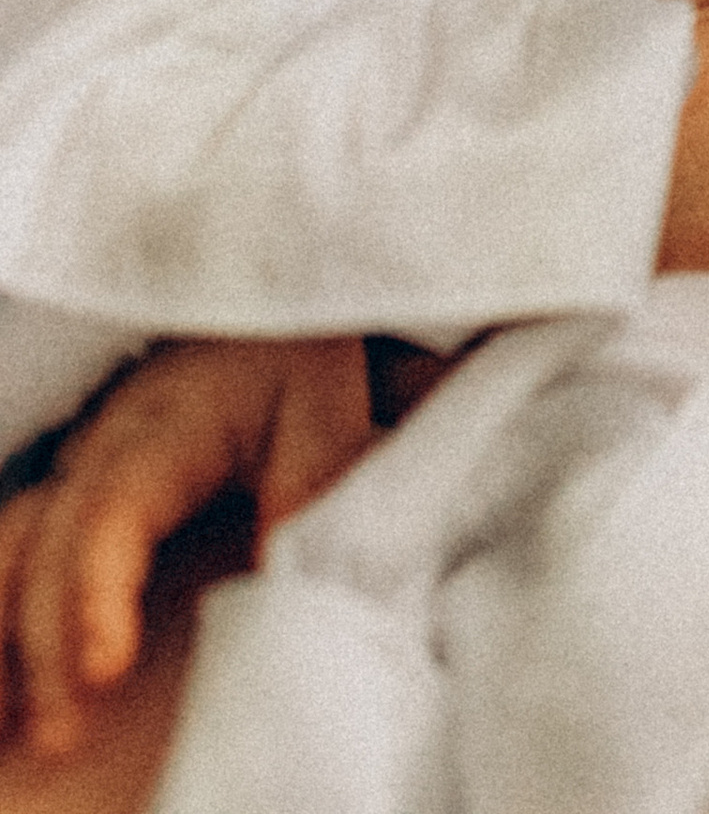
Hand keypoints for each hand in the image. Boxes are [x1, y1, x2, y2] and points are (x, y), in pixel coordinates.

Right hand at [0, 337, 372, 753]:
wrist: (286, 327)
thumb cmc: (309, 370)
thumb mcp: (325, 415)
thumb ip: (307, 490)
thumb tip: (282, 580)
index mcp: (172, 420)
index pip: (113, 507)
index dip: (97, 589)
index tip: (104, 667)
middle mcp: (107, 439)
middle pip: (52, 539)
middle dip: (49, 640)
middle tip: (64, 732)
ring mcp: (82, 462)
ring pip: (16, 543)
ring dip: (10, 632)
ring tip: (21, 724)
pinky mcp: (77, 486)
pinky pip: (19, 545)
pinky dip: (6, 612)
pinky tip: (7, 689)